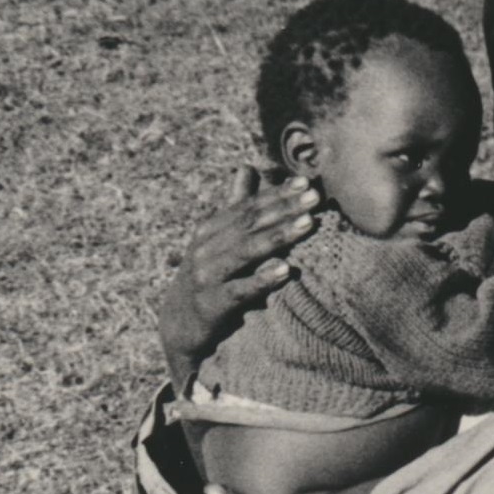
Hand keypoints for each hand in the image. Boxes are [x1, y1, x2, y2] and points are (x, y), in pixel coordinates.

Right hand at [156, 163, 319, 383]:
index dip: (277, 193)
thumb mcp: (217, 241)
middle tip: (315, 197)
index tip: (306, 182)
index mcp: (211, 230)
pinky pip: (240, 290)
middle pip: (250, 224)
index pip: (249, 206)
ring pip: (246, 251)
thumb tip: (247, 166)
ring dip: (279, 236)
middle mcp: (206, 248)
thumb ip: (236, 206)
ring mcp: (206, 275)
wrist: (178, 326)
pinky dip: (262, 279)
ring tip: (308, 224)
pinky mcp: (211, 304)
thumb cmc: (208, 277)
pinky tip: (286, 270)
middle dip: (285, 209)